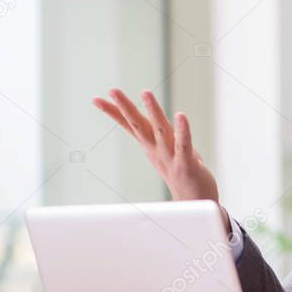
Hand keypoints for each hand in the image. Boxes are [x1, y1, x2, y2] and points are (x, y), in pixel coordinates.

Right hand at [93, 89, 226, 228]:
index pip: (129, 125)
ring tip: (145, 92)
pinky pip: (184, 145)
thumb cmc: (182, 173)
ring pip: (160, 130)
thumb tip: (152, 121)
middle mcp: (157, 150)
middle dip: (125, 107)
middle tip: (112, 90)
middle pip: (139, 125)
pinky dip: (182, 130)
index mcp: (151, 146)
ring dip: (152, 111)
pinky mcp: (187, 164)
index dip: (114, 112)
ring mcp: (171, 157)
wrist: (195, 201)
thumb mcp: (166, 151)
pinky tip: (181, 115)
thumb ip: (160, 136)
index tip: (96, 98)